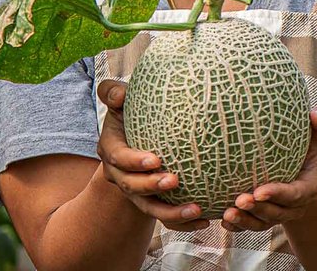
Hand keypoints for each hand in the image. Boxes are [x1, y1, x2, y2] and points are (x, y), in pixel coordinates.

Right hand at [96, 80, 212, 231]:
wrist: (135, 139)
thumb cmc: (132, 114)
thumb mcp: (120, 101)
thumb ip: (114, 93)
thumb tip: (118, 94)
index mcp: (112, 149)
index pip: (118, 158)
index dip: (134, 162)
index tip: (155, 160)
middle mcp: (121, 175)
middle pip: (133, 187)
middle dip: (152, 187)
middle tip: (174, 181)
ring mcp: (137, 192)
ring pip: (150, 208)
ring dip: (172, 212)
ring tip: (196, 209)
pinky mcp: (153, 203)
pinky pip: (166, 219)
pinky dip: (184, 222)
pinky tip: (205, 220)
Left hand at [221, 104, 316, 231]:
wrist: (300, 167)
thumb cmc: (306, 146)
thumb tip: (316, 114)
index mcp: (308, 187)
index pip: (295, 194)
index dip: (278, 194)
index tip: (260, 190)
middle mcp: (294, 206)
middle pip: (277, 213)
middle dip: (259, 209)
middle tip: (240, 200)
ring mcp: (278, 214)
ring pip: (262, 223)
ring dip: (245, 220)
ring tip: (228, 213)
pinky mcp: (263, 218)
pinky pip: (250, 226)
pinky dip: (237, 226)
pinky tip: (223, 221)